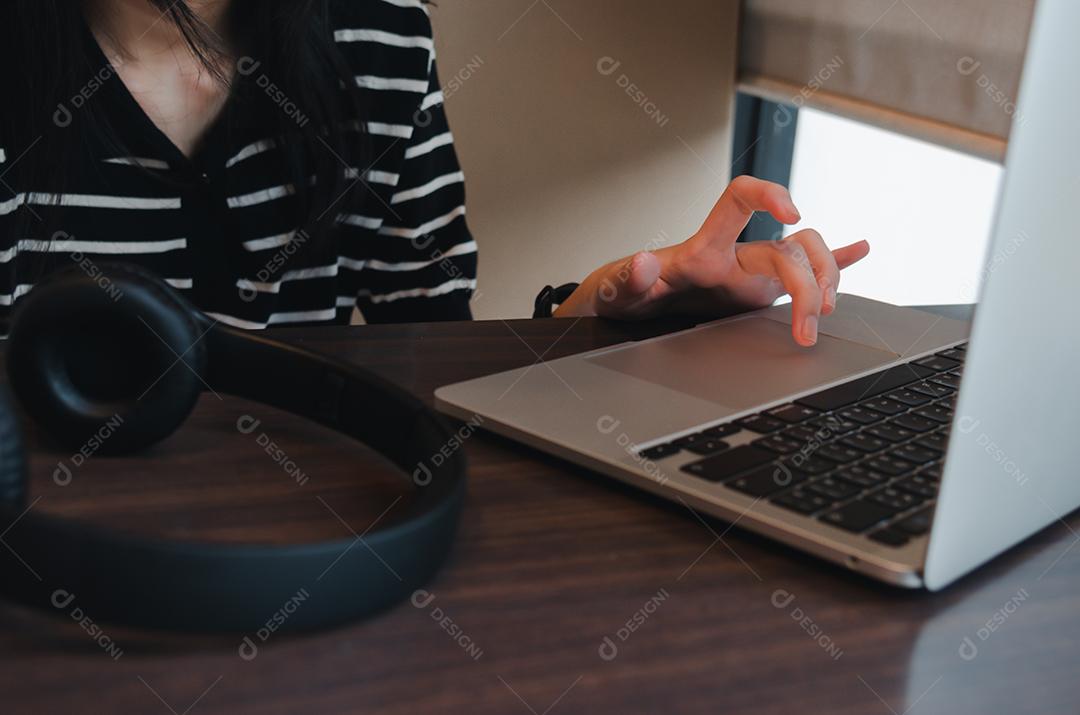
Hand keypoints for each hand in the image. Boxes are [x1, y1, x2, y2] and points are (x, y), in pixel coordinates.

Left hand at [554, 176, 869, 345]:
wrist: (631, 306)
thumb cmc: (625, 293)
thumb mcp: (619, 292)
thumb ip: (628, 279)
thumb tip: (641, 262)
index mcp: (703, 248)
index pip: (738, 198)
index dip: (768, 194)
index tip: (791, 214)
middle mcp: (735, 254)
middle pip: (790, 247)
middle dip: (809, 283)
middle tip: (808, 326)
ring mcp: (751, 272)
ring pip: (807, 256)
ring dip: (827, 280)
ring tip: (826, 313)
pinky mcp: (760, 291)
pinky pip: (804, 271)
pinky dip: (835, 260)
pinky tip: (861, 249)